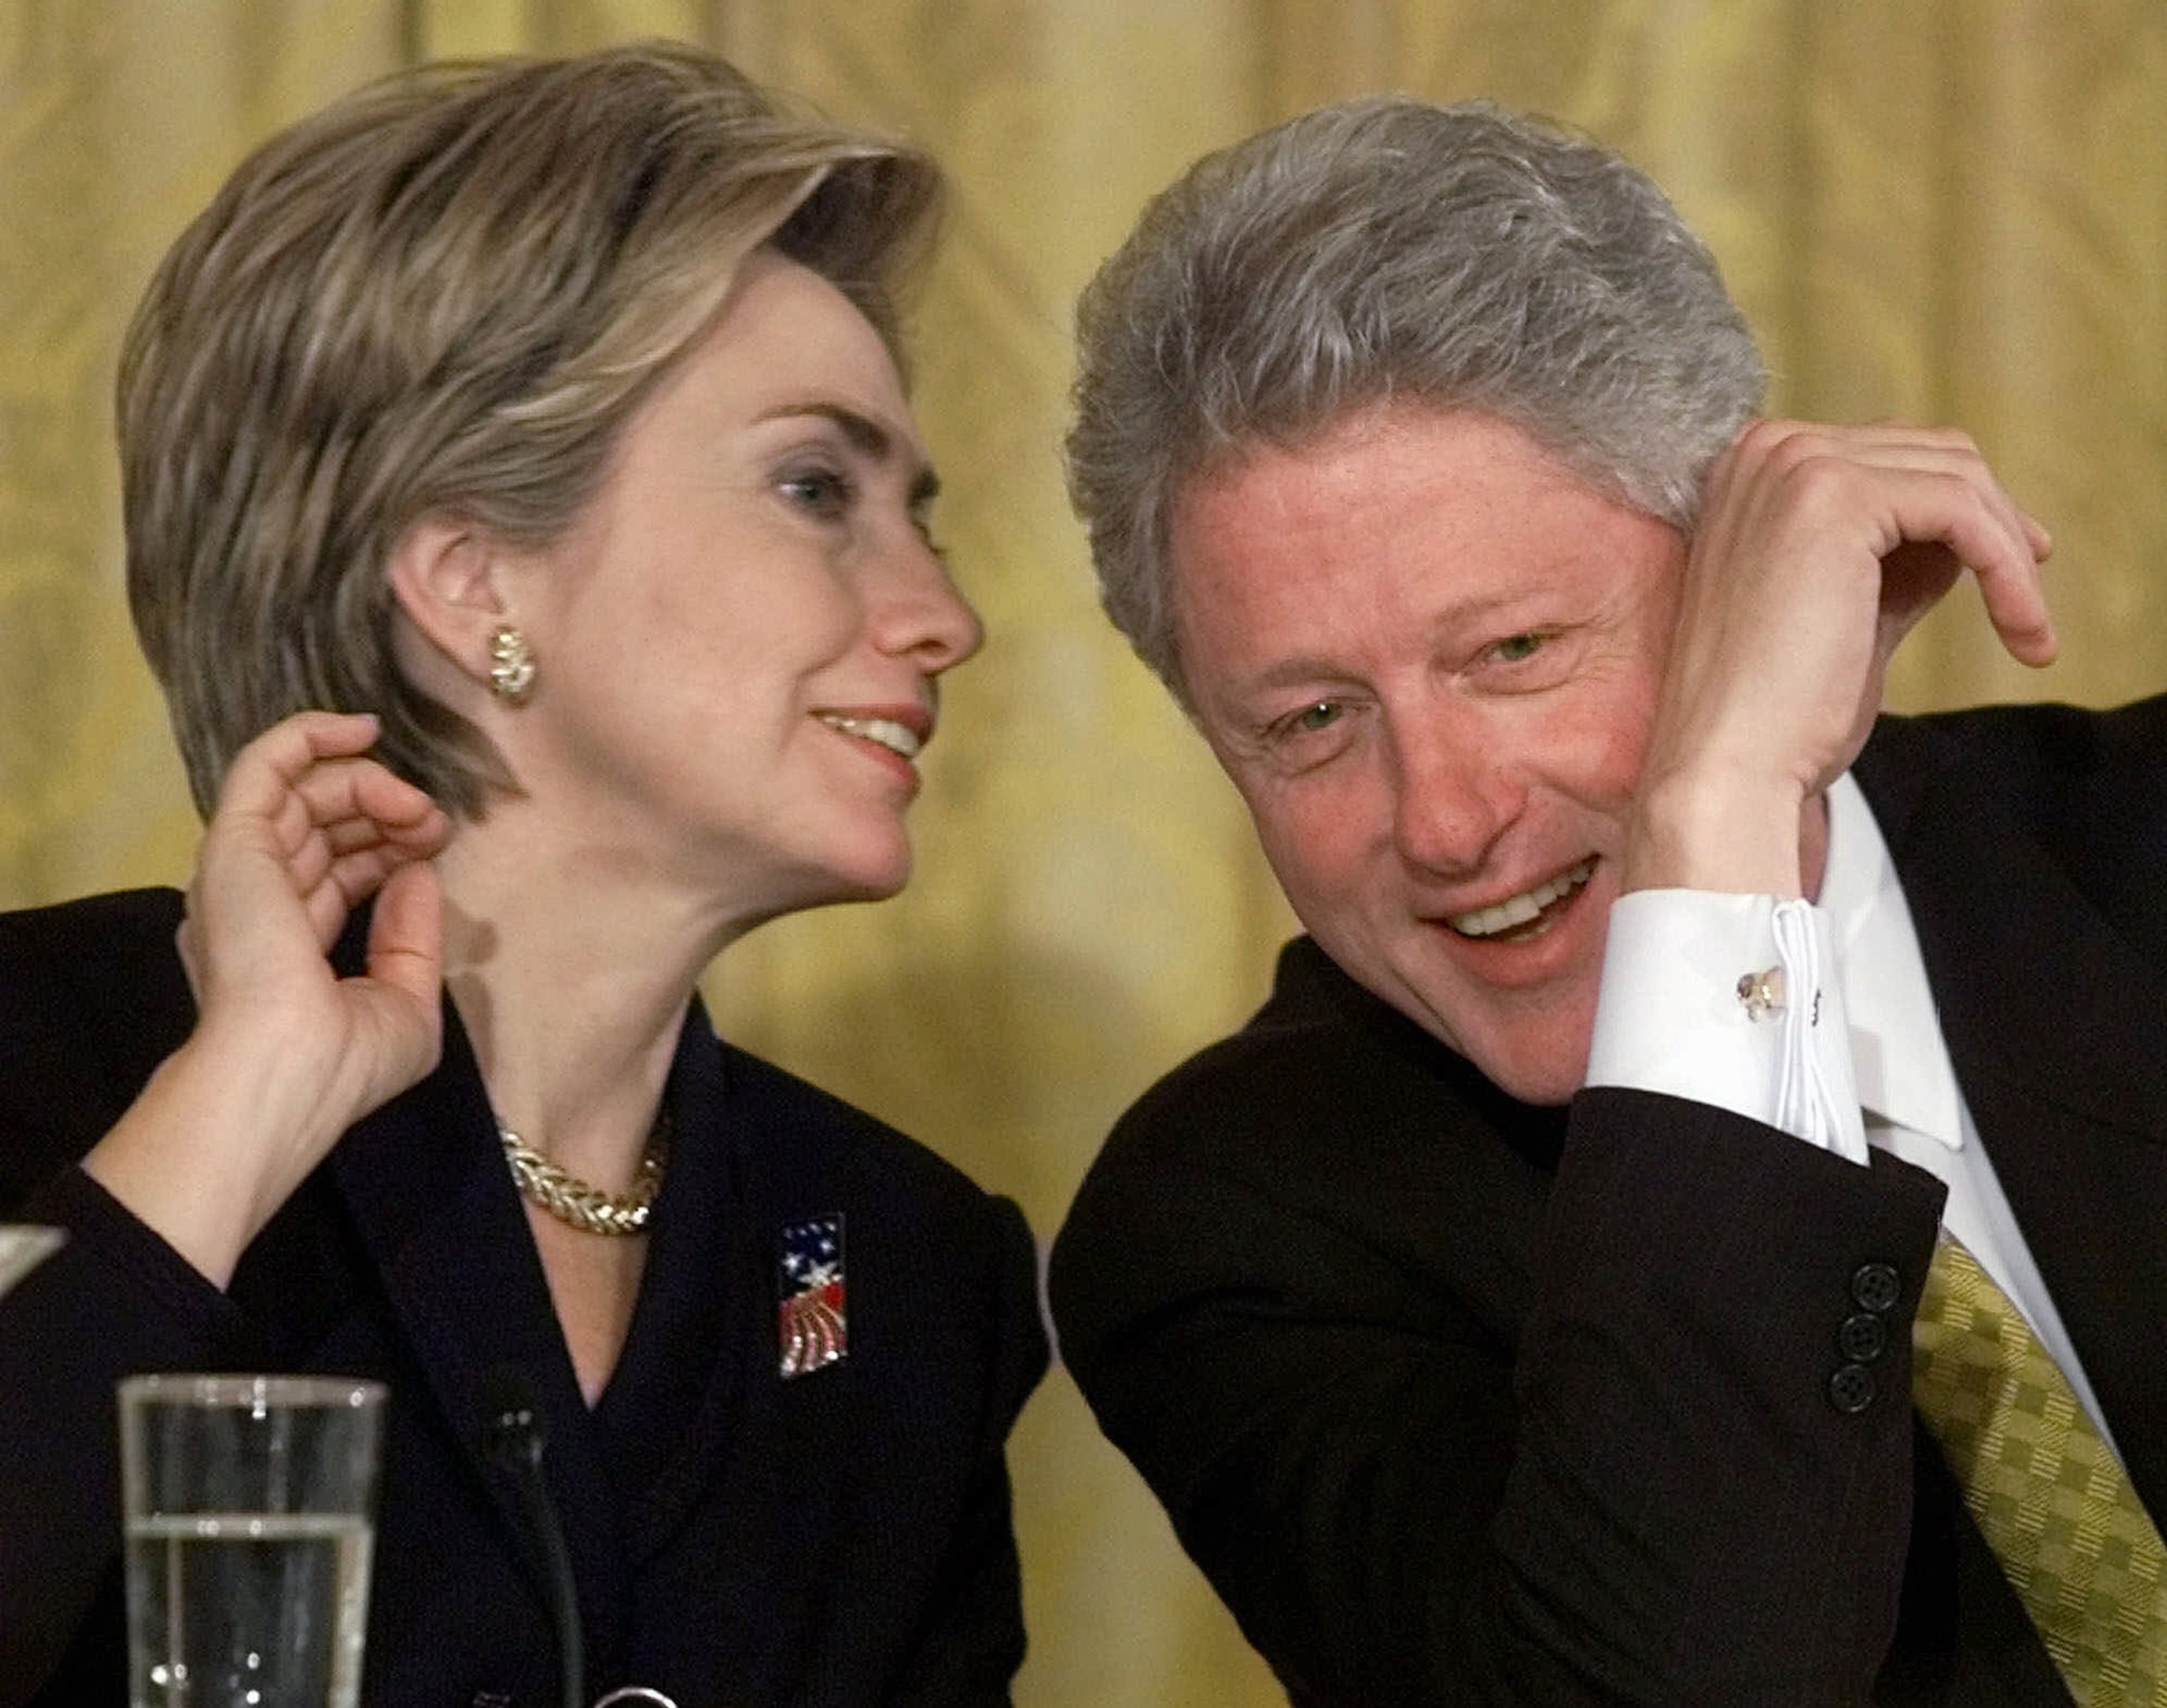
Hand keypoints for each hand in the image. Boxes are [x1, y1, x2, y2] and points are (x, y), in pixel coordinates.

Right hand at [84, 711, 452, 1284]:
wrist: (288, 1072)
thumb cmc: (345, 1061)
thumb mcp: (407, 1003)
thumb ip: (413, 937)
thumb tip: (417, 871)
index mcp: (283, 944)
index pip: (337, 868)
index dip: (390, 845)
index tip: (437, 843)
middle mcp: (254, 901)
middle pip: (321, 826)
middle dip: (386, 812)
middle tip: (437, 821)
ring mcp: (240, 871)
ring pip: (300, 791)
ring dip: (367, 782)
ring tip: (417, 801)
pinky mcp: (233, 844)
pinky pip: (263, 766)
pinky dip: (308, 736)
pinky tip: (359, 727)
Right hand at [1626, 420, 2052, 895]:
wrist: (1729, 763)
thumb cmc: (1776, 712)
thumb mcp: (1841, 610)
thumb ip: (1889, 558)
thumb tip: (1966, 530)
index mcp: (1752, 472)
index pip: (1891, 457)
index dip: (1963, 512)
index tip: (2011, 572)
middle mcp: (1766, 451)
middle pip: (1932, 454)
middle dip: (1996, 526)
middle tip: (2027, 603)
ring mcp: (1795, 466)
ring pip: (1957, 477)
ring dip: (2009, 556)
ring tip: (2028, 631)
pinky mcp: (1836, 498)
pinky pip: (1962, 510)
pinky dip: (2007, 570)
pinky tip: (2021, 630)